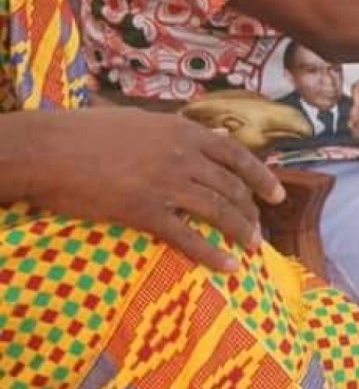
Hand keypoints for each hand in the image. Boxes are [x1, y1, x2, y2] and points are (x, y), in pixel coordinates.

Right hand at [22, 109, 284, 270]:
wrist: (49, 149)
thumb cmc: (87, 132)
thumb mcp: (141, 121)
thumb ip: (177, 131)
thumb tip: (209, 134)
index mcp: (183, 132)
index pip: (237, 155)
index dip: (262, 177)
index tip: (278, 195)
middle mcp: (183, 156)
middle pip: (232, 186)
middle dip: (251, 210)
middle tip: (259, 228)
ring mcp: (167, 184)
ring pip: (220, 211)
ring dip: (242, 231)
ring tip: (253, 247)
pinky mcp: (145, 211)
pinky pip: (189, 237)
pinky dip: (213, 254)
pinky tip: (229, 266)